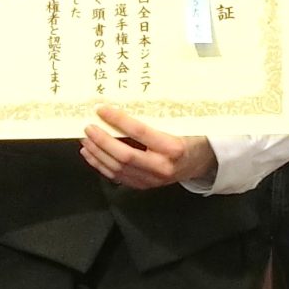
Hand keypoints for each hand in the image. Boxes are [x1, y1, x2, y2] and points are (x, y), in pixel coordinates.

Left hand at [80, 106, 216, 191]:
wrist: (203, 161)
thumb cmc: (191, 135)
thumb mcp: (181, 122)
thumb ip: (157, 117)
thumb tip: (123, 102)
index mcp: (174, 147)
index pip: (139, 132)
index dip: (118, 120)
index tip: (101, 109)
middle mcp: (162, 167)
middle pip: (124, 155)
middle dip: (102, 141)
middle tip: (88, 127)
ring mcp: (153, 180)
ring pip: (118, 169)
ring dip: (97, 154)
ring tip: (86, 139)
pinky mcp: (145, 185)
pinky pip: (118, 177)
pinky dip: (101, 166)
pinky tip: (91, 154)